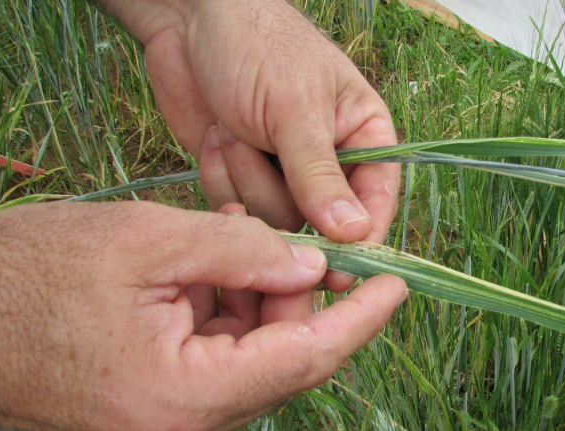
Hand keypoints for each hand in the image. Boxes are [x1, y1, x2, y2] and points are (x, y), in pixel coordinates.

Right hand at [0, 202, 406, 430]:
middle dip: (293, 291)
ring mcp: (165, 421)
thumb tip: (313, 263)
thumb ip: (242, 252)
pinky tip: (206, 265)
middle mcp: (181, 426)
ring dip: (253, 294)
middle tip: (282, 233)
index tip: (397, 283)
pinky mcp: (151, 406)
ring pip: (249, 353)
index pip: (306, 358)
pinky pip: (214, 357)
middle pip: (280, 356)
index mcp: (184, 397)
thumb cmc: (27, 275)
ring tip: (227, 237)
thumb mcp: (148, 242)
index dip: (360, 318)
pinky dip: (223, 309)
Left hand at [105, 0, 399, 245]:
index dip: (362, 238)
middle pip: (321, 223)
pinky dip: (220, 179)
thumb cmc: (257, 46)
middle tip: (262, 159)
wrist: (186, 23)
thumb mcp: (295, 108)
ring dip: (247, 179)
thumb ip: (321, 175)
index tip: (340, 272)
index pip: (377, 201)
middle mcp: (328, 163)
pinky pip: (238, 211)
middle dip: (285, 198)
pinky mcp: (240, 182)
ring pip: (276, 221)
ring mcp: (281, 175)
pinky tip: (215, 138)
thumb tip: (355, 234)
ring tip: (232, 129)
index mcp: (363, 136)